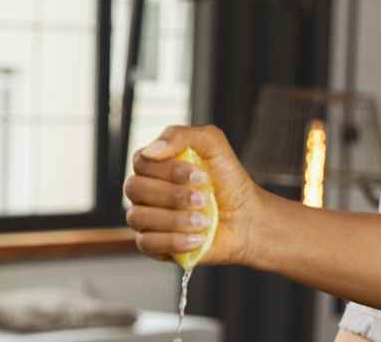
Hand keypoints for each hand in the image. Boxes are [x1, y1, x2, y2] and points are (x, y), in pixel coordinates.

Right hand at [124, 125, 268, 265]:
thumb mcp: (213, 145)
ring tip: (204, 220)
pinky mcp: (154, 244)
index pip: (141, 162)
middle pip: (134, 189)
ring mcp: (147, 218)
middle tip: (204, 199)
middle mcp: (145, 191)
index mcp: (154, 166)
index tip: (201, 176)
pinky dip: (175, 241)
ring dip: (175, 219)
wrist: (246, 217)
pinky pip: (147, 243)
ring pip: (137, 217)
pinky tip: (197, 238)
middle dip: (173, 195)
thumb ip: (182, 136)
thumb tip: (151, 151)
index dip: (170, 170)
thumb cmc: (228, 181)